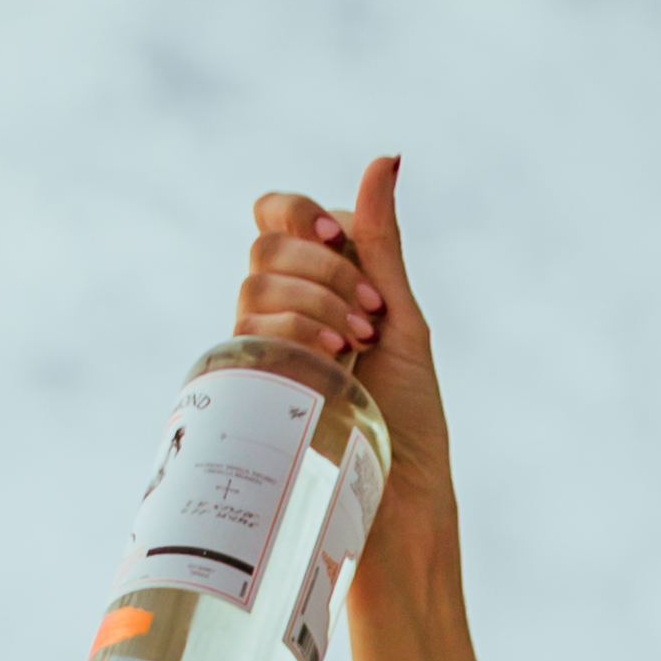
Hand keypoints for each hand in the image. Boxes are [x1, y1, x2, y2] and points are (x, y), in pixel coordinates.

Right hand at [234, 158, 449, 539]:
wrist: (402, 501)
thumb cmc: (409, 422)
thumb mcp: (403, 320)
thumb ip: (381, 242)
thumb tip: (387, 159)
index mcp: (320, 283)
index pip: (276, 215)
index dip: (297, 214)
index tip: (336, 237)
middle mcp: (283, 313)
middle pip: (265, 246)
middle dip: (322, 269)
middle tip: (370, 317)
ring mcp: (264, 352)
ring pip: (254, 286)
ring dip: (313, 303)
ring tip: (357, 347)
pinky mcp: (253, 390)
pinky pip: (251, 332)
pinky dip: (297, 334)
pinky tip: (334, 363)